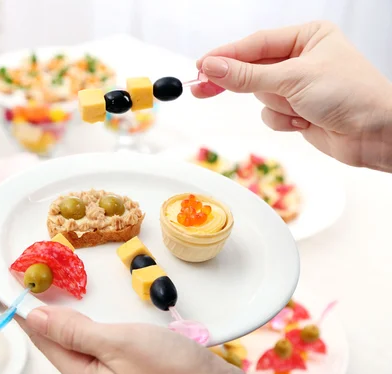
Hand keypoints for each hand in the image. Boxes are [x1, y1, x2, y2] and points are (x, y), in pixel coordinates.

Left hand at [17, 306, 263, 373]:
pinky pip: (99, 342)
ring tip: (55, 293)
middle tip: (33, 282)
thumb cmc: (171, 371)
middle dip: (45, 312)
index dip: (27, 311)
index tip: (15, 287)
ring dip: (68, 316)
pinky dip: (92, 322)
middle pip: (58, 340)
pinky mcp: (127, 368)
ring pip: (79, 340)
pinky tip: (94, 312)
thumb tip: (36, 317)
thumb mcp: (117, 343)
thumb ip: (74, 330)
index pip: (43, 338)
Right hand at [192, 21, 391, 172]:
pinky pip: (271, 115)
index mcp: (307, 37)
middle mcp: (302, 58)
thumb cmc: (351, 95)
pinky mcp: (298, 110)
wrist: (378, 135)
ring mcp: (299, 86)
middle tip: (200, 87)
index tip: (200, 66)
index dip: (225, 55)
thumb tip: (211, 66)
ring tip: (301, 109)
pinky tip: (305, 122)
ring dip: (277, 106)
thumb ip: (247, 76)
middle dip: (236, 82)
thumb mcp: (293, 79)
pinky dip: (284, 121)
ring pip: (260, 95)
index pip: (255, 44)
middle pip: (252, 69)